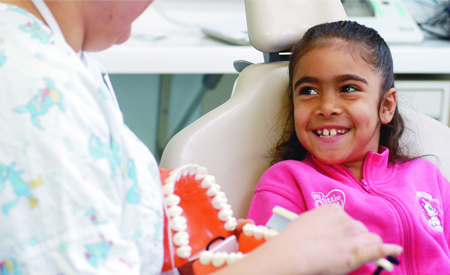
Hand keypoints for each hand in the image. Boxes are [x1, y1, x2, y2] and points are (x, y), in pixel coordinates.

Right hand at [213, 204, 401, 274]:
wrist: (293, 253)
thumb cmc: (294, 239)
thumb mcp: (307, 222)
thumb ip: (321, 222)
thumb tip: (328, 231)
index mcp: (333, 210)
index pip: (347, 219)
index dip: (345, 230)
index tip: (339, 237)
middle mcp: (346, 220)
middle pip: (360, 229)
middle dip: (356, 238)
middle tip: (344, 249)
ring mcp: (353, 236)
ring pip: (371, 238)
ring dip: (366, 245)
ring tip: (357, 254)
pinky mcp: (358, 253)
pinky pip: (379, 249)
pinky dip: (389, 250)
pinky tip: (396, 251)